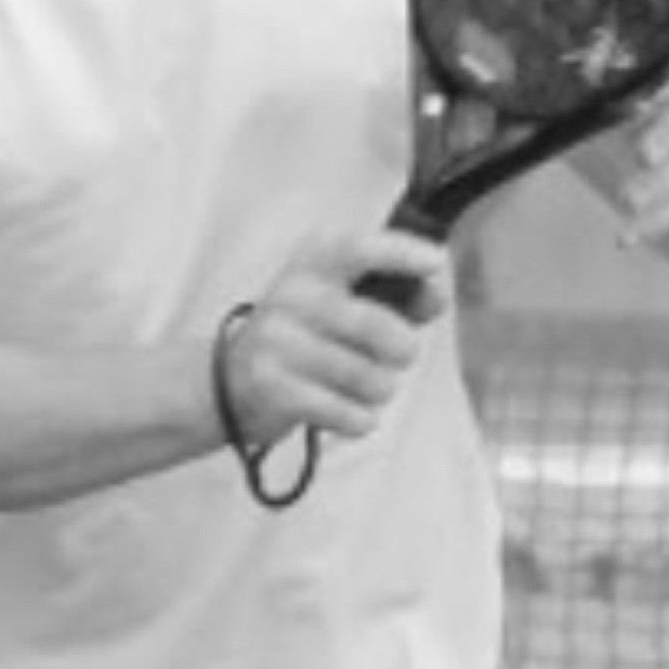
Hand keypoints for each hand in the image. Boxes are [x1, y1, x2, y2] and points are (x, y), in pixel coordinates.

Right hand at [217, 227, 449, 458]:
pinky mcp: (273, 388)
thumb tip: (437, 291)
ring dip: (380, 390)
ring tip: (360, 386)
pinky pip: (349, 413)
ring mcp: (278, 341)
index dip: (401, 253)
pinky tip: (344, 410)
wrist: (231, 380)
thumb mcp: (342, 299)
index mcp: (313, 262)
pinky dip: (360, 419)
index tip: (437, 263)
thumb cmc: (307, 334)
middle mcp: (292, 295)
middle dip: (403, 351)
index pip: (359, 249)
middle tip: (396, 358)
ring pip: (370, 378)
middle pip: (379, 326)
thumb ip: (396, 294)